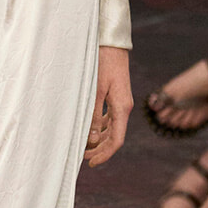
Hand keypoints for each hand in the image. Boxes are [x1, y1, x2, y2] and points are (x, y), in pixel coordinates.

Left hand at [85, 45, 131, 166]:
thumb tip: (92, 138)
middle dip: (100, 150)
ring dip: (100, 140)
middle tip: (83, 158)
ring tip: (83, 146)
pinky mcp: (117, 97)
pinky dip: (100, 128)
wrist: (111, 44)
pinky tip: (89, 130)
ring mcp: (121, 102)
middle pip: (115, 137)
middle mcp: (124, 108)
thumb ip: (93, 114)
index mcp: (122, 108)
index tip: (91, 163)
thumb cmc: (102, 63)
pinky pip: (110, 118)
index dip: (105, 154)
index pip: (117, 140)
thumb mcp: (95, 89)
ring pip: (112, 129)